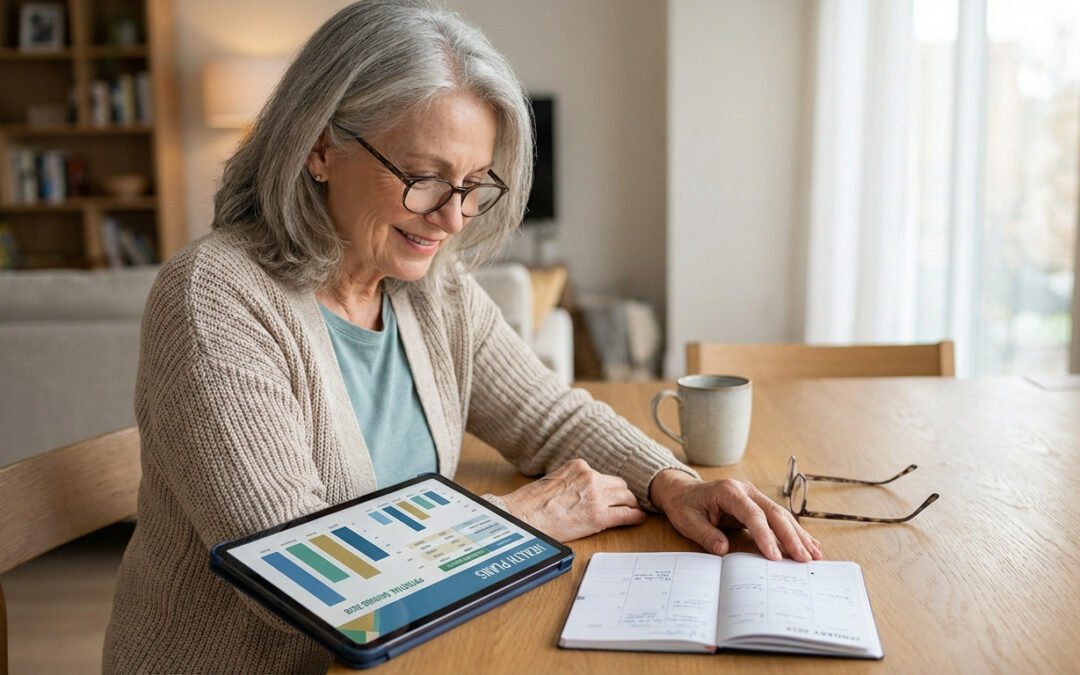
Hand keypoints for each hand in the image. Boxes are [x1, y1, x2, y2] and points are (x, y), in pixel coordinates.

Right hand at [500, 459, 646, 541]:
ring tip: (634, 510)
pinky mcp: (600, 516)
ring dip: (631, 504)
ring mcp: (597, 496)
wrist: (524, 516)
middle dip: (623, 494)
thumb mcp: (553, 479)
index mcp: (578, 466)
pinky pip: (627, 514)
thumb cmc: (530, 502)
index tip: (611, 492)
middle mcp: (591, 477)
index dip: (608, 486)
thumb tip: (579, 491)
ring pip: (626, 497)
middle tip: (627, 502)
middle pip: (619, 484)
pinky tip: (639, 518)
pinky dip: (636, 516)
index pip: (602, 475)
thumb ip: (571, 481)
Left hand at [649, 469, 822, 561]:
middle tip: (804, 559)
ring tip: (814, 555)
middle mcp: (746, 491)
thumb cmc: (684, 505)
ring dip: (798, 535)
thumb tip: (723, 550)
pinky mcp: (758, 505)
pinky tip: (809, 545)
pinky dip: (794, 532)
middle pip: (774, 513)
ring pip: (781, 515)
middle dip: (791, 537)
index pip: (752, 514)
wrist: (682, 490)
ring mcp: (754, 496)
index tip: (775, 557)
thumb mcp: (687, 520)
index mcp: (729, 491)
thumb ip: (705, 534)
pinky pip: (779, 518)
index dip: (765, 535)